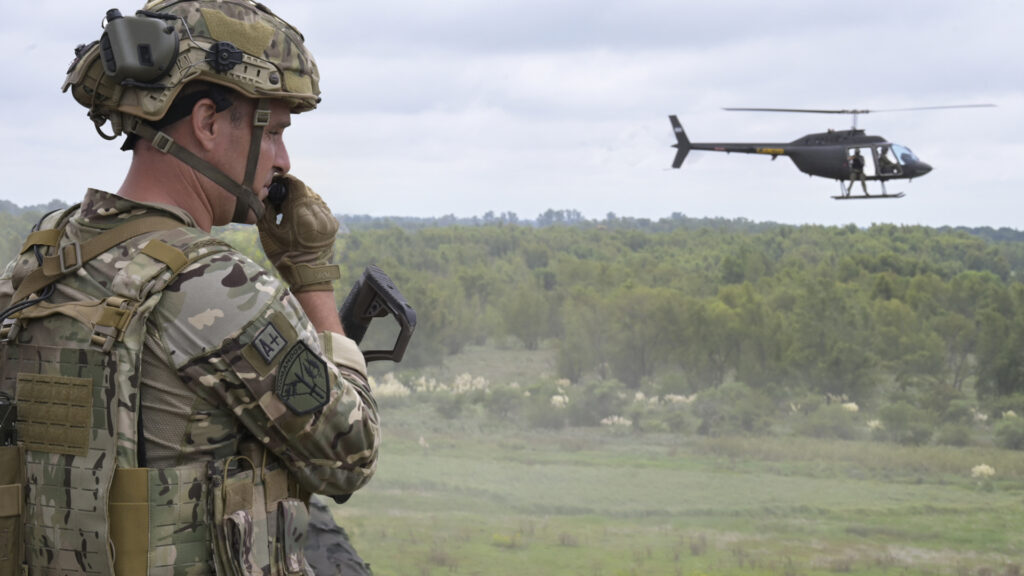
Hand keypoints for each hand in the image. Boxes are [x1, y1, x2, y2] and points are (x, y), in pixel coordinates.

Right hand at [257, 174, 340, 291]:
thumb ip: (266, 209)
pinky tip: (301, 216)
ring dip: (302, 199)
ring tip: (290, 208)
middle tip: (280, 197)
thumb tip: (265, 193)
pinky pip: (321, 208)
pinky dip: (311, 208)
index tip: (276, 182)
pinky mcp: (333, 224)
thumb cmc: (284, 256)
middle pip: (305, 190)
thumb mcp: (268, 233)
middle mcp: (318, 214)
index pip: (296, 185)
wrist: (309, 276)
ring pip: (314, 198)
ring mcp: (328, 219)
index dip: (285, 181)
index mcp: (302, 214)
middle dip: (292, 191)